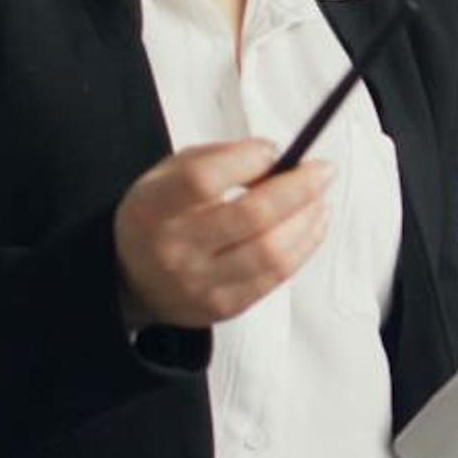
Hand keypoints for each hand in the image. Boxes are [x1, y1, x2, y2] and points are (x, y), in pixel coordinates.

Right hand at [115, 141, 328, 328]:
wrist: (133, 278)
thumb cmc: (162, 214)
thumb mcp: (170, 174)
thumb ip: (219, 159)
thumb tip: (276, 157)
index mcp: (153, 207)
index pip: (202, 180)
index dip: (246, 159)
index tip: (276, 150)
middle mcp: (174, 249)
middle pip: (250, 216)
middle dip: (299, 189)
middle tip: (324, 171)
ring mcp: (199, 284)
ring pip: (272, 252)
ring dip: (308, 220)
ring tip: (320, 199)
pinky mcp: (223, 307)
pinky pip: (277, 277)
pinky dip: (303, 246)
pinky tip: (311, 225)